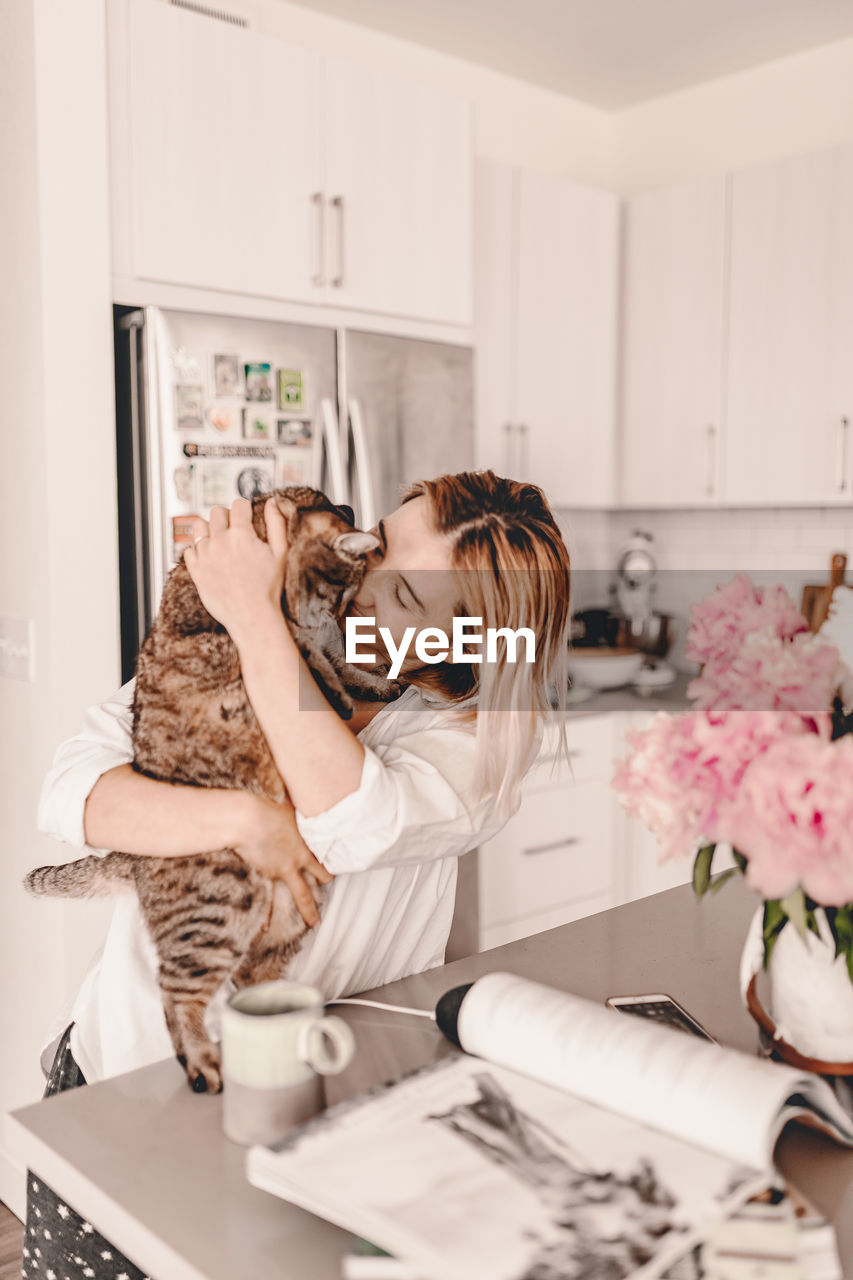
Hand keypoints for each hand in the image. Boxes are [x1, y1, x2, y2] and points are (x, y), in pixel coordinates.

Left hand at [184, 498, 287, 641]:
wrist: (251, 616)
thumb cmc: (268, 588)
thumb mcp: (281, 553)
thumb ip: (277, 524)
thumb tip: (272, 503)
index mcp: (241, 535)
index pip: (238, 504)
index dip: (245, 508)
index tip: (248, 516)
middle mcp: (219, 542)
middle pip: (217, 512)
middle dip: (228, 516)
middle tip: (236, 529)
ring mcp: (204, 555)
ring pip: (199, 526)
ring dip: (209, 529)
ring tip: (220, 539)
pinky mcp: (196, 570)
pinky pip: (189, 549)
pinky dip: (198, 550)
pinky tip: (211, 556)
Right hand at [235, 793, 333, 927]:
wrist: (247, 819)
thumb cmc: (266, 806)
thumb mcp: (289, 805)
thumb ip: (296, 811)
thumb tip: (303, 796)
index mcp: (307, 839)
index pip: (323, 855)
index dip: (329, 862)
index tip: (334, 868)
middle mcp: (299, 857)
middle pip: (318, 877)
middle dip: (324, 883)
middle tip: (330, 888)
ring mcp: (284, 869)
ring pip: (302, 894)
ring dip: (309, 909)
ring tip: (315, 922)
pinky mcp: (267, 876)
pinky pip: (271, 900)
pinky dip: (268, 917)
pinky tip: (269, 929)